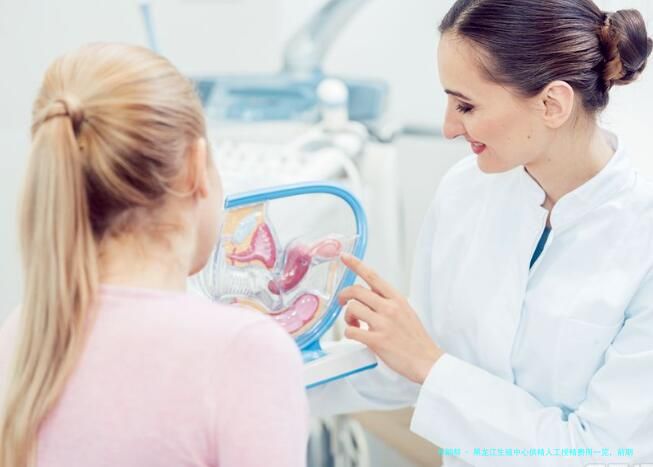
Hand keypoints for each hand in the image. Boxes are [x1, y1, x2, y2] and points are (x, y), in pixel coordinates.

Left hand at [338, 253, 443, 383]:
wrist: (427, 361)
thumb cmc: (416, 339)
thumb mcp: (406, 312)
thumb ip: (389, 303)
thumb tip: (371, 298)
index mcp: (397, 299)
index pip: (372, 276)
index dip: (356, 264)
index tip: (344, 257)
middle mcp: (389, 308)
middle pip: (356, 291)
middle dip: (344, 295)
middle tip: (342, 302)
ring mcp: (382, 323)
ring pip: (352, 308)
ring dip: (348, 317)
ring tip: (355, 324)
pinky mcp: (376, 340)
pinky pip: (351, 331)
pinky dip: (349, 333)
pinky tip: (356, 335)